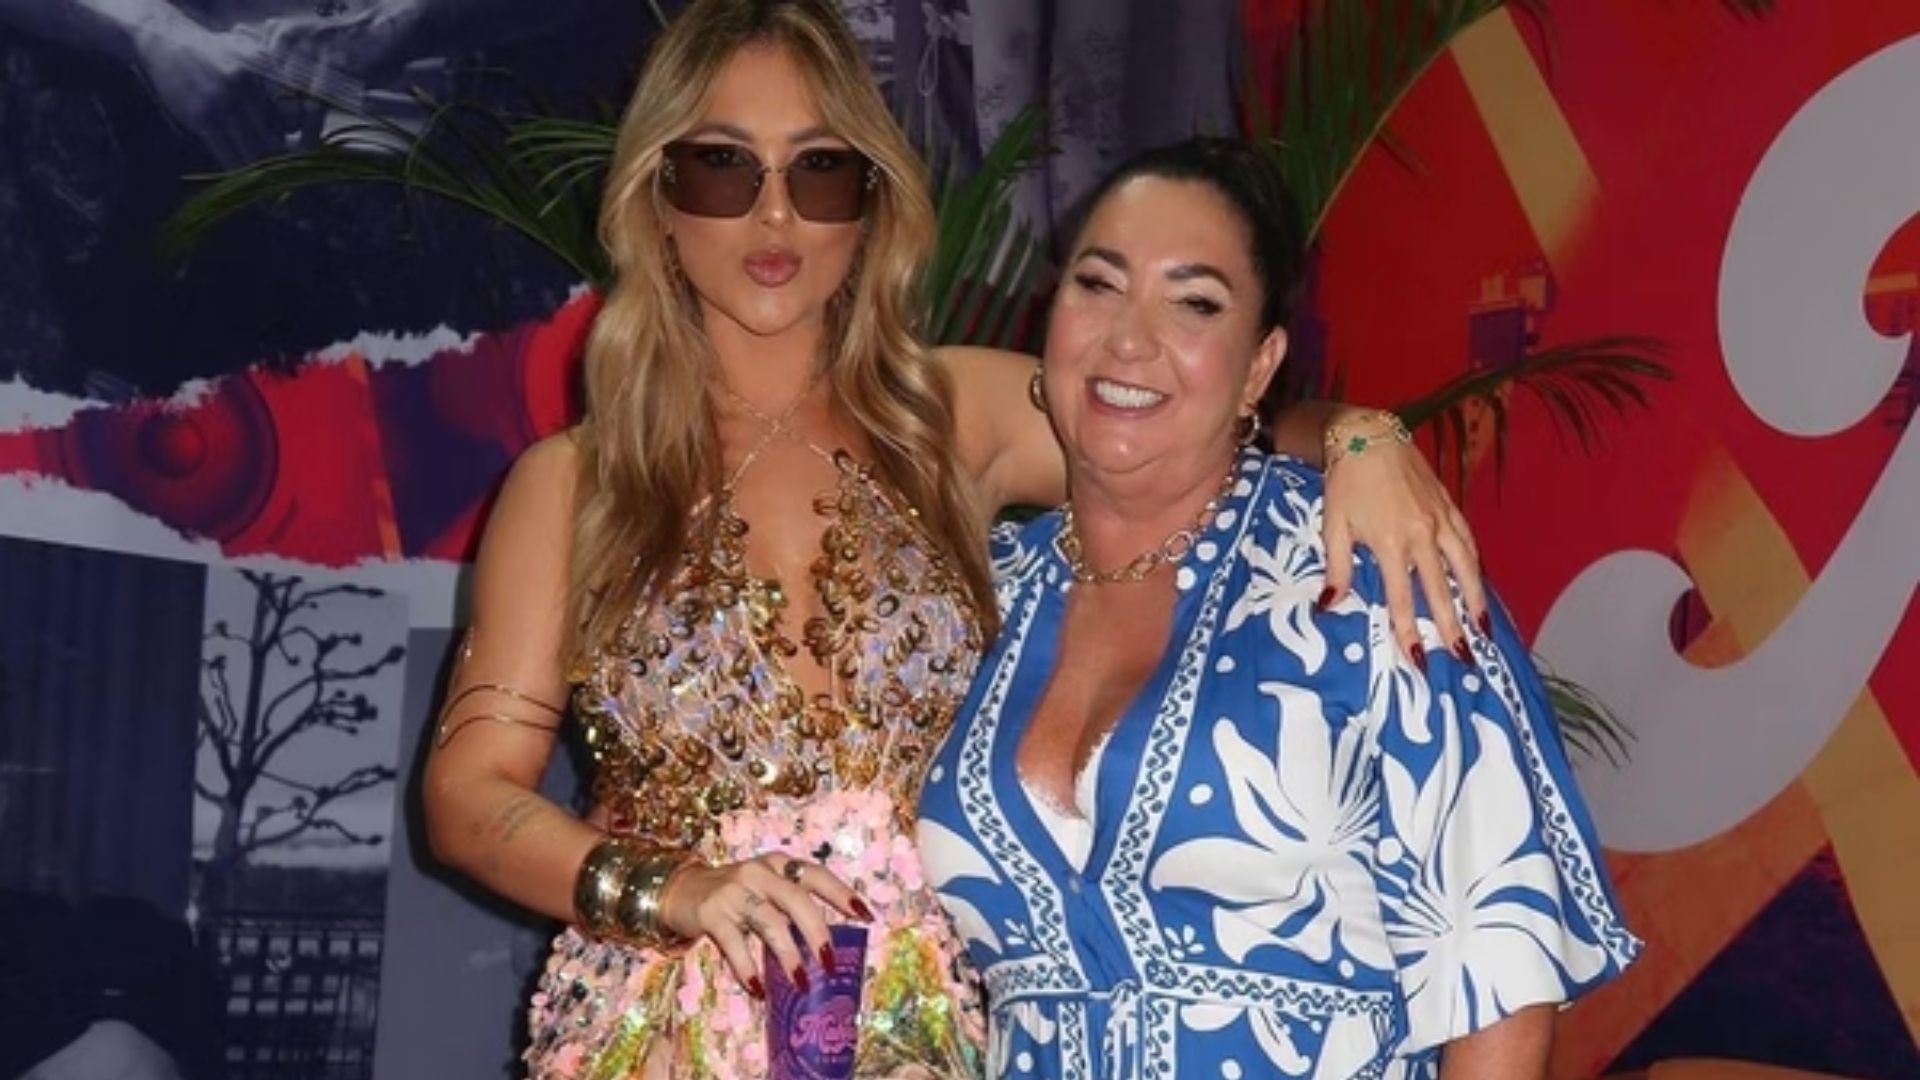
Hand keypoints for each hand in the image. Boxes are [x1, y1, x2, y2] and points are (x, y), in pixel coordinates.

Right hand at [658, 853, 871, 998]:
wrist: (682, 890)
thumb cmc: (737, 895)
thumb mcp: (766, 890)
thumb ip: (792, 908)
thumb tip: (827, 949)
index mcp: (779, 864)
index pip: (817, 875)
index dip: (842, 894)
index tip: (866, 916)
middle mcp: (760, 872)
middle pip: (797, 899)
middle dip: (818, 932)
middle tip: (831, 962)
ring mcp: (734, 891)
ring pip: (770, 922)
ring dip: (789, 954)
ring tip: (802, 982)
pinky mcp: (712, 913)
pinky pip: (735, 944)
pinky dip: (748, 969)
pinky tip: (758, 989)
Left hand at [1321, 418, 1487, 664]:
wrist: (1367, 435)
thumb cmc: (1345, 482)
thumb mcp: (1333, 525)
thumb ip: (1336, 569)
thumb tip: (1329, 607)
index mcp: (1390, 543)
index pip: (1402, 598)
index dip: (1408, 630)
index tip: (1418, 659)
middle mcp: (1422, 534)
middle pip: (1441, 589)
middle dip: (1452, 626)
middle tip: (1464, 657)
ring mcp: (1440, 519)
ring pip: (1466, 566)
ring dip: (1476, 599)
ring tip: (1483, 628)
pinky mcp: (1449, 505)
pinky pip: (1468, 541)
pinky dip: (1476, 564)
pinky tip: (1480, 581)